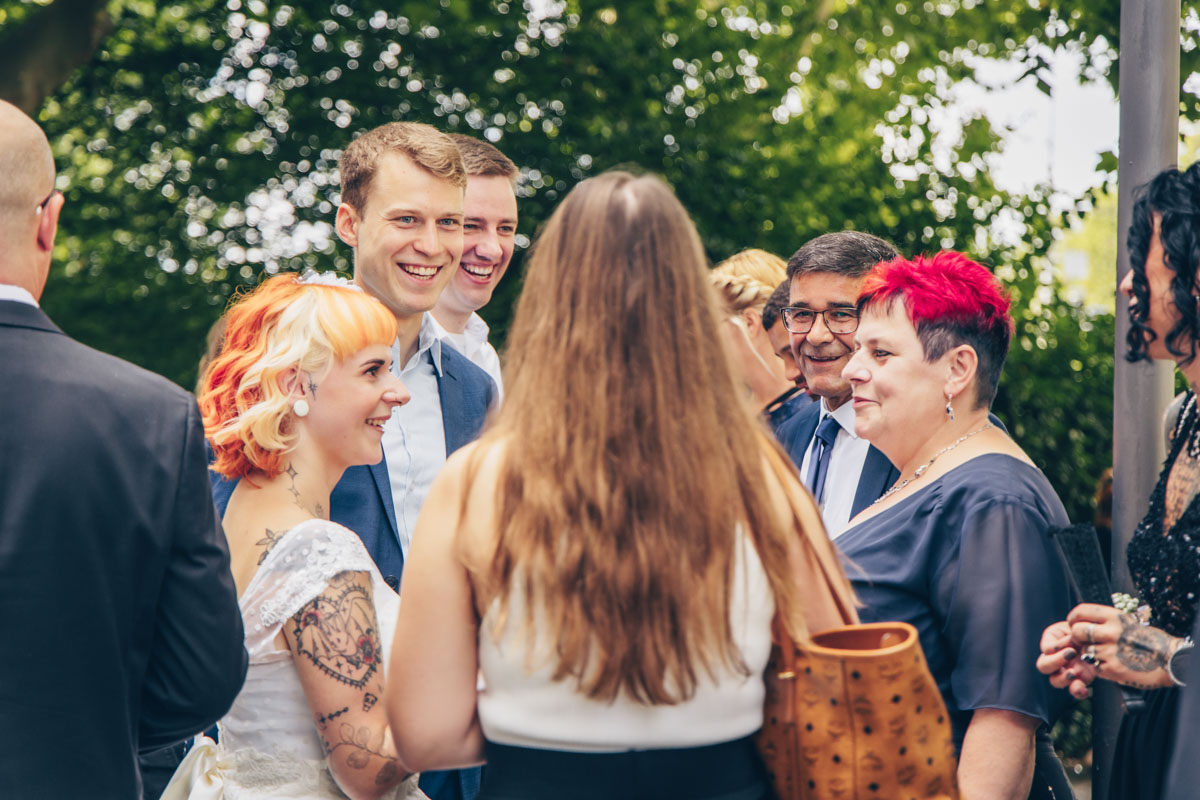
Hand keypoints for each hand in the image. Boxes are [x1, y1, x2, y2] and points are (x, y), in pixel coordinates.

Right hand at [1037, 619, 1097, 699]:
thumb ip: (1072, 633)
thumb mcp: (1079, 625)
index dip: (1057, 646)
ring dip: (1062, 678)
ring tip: (1074, 674)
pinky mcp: (1080, 679)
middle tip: (1071, 655)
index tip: (1071, 641)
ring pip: (1054, 680)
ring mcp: (1067, 670)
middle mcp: (1056, 657)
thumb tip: (1069, 643)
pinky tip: (1083, 690)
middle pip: (1043, 666)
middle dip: (1055, 662)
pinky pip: (1074, 689)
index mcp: (1052, 641)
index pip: (1047, 648)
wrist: (1106, 636)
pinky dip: (1077, 691)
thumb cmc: (1090, 626)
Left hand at [1062, 603, 1177, 691]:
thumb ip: (1107, 622)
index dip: (1073, 618)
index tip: (1073, 622)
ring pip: (1084, 650)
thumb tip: (1084, 621)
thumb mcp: (1128, 622)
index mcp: (1114, 617)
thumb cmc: (1150, 640)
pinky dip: (1098, 666)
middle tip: (1083, 641)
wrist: (1170, 660)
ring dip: (1088, 653)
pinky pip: (1094, 666)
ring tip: (1102, 654)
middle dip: (1077, 637)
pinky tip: (1111, 664)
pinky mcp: (1111, 669)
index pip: (1081, 612)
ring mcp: (1109, 651)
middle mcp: (1110, 632)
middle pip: (1077, 631)